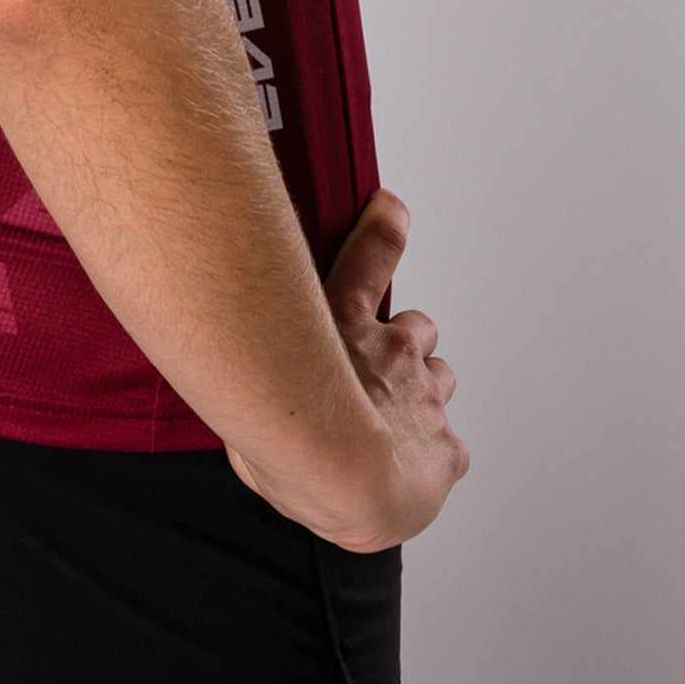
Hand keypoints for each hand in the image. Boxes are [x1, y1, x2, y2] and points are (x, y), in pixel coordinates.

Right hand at [227, 187, 468, 551]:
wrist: (341, 477)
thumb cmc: (281, 438)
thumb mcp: (250, 381)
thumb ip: (257, 369)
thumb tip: (235, 373)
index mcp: (345, 324)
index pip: (372, 252)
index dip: (384, 225)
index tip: (391, 206)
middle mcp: (394, 348)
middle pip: (417, 329)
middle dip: (400, 350)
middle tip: (373, 382)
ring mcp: (426, 395)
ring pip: (438, 379)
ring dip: (418, 396)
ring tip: (389, 429)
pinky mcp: (447, 445)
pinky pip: (448, 449)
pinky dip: (433, 457)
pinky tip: (407, 474)